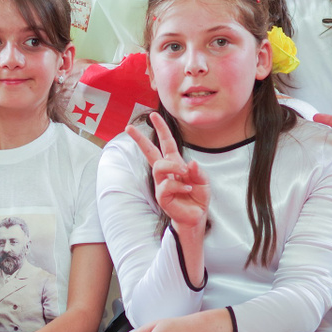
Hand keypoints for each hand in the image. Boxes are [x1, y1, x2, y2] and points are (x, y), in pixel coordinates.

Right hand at [129, 113, 209, 233]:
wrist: (196, 216)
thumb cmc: (197, 196)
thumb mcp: (203, 180)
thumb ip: (198, 171)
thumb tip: (190, 163)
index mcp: (175, 163)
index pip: (166, 142)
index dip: (161, 129)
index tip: (153, 115)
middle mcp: (165, 172)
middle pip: (149, 152)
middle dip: (139, 139)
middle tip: (128, 127)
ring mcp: (161, 184)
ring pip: (159, 167)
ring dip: (173, 167)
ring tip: (184, 174)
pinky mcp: (161, 196)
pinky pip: (167, 185)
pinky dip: (179, 186)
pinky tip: (187, 189)